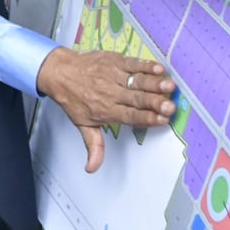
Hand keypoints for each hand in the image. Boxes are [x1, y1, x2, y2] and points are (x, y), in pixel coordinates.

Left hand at [35, 47, 176, 172]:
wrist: (60, 72)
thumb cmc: (73, 98)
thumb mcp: (82, 124)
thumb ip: (94, 146)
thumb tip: (92, 168)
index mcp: (106, 110)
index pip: (130, 116)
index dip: (147, 118)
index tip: (163, 120)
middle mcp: (111, 93)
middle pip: (137, 99)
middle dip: (155, 103)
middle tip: (170, 106)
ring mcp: (113, 76)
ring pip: (137, 81)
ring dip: (154, 83)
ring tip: (169, 86)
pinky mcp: (115, 61)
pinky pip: (133, 63)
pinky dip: (146, 65)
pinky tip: (159, 68)